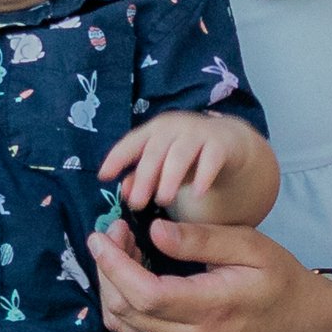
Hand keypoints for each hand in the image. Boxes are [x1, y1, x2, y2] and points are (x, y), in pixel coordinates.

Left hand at [86, 211, 331, 331]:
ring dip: (111, 291)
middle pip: (127, 312)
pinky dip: (124, 310)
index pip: (144, 293)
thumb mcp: (252, 247)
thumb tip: (153, 232)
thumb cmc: (284, 281)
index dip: (114, 264)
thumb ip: (201, 240)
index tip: (102, 234)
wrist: (308, 329)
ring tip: (120, 254)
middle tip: (113, 235)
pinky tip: (132, 281)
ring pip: (126, 331)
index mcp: (212, 308)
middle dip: (107, 270)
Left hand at [101, 110, 272, 227]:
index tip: (104, 176)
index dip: (117, 157)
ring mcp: (198, 133)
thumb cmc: (186, 155)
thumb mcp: (161, 167)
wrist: (227, 142)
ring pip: (180, 153)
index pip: (132, 142)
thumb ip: (141, 177)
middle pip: (155, 150)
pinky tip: (198, 193)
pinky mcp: (221, 144)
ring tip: (163, 200)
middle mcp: (174, 128)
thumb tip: (124, 190)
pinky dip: (204, 174)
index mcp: (154, 131)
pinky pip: (211, 158)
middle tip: (136, 203)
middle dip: (144, 175)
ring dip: (170, 176)